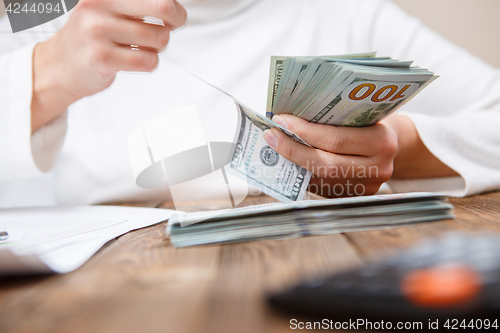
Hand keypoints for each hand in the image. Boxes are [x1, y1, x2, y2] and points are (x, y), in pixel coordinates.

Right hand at [31, 0, 186, 131]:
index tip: (173, 17)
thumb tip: (174, 8)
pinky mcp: (102, 58)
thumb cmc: (93, 37)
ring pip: (159, 38)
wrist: (60, 66)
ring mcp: (98, 31)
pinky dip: (149, 63)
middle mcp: (99, 5)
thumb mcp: (109, 9)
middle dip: (173, 23)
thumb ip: (138, 5)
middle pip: (163, 7)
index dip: (174, 8)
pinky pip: (148, 61)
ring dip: (157, 49)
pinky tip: (134, 61)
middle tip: (166, 31)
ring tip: (139, 49)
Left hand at [263, 114, 397, 196]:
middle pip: (325, 164)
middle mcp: (378, 168)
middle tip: (271, 136)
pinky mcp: (354, 197)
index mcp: (382, 142)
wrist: (391, 146)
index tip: (281, 120)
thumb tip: (288, 120)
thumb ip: (334, 119)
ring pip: (320, 179)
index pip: (335, 139)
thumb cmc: (369, 124)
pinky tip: (288, 162)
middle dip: (293, 150)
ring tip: (274, 148)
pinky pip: (321, 187)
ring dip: (293, 163)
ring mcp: (366, 187)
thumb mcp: (360, 115)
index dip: (304, 131)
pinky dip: (302, 174)